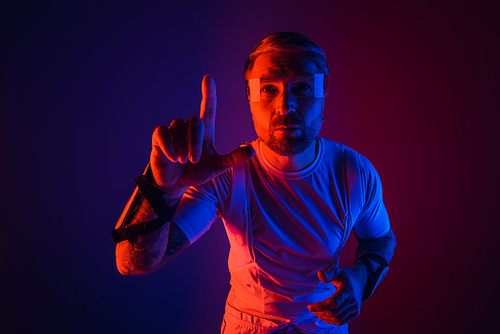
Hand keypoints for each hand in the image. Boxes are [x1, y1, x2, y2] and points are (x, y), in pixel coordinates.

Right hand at [150, 74, 254, 199]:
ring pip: (177, 125)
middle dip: (195, 141)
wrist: (176, 184)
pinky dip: (168, 146)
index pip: (208, 108)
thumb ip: (233, 159)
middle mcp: (189, 127)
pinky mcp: (159, 137)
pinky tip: (172, 158)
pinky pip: (162, 132)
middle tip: (194, 160)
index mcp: (205, 131)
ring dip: (181, 145)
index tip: (208, 78)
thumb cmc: (197, 172)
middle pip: (194, 121)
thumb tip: (252, 151)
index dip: (208, 93)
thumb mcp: (217, 167)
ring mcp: (173, 131)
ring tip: (181, 160)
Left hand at [307, 265, 366, 325]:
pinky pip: (342, 321)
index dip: (321, 306)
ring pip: (337, 319)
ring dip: (325, 318)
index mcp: (347, 290)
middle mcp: (352, 301)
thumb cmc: (347, 276)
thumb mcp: (338, 271)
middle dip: (320, 312)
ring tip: (317, 313)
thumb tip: (320, 274)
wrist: (362, 281)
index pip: (333, 302)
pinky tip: (325, 317)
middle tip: (312, 309)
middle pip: (334, 312)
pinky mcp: (355, 313)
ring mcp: (355, 308)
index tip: (311, 306)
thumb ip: (328, 274)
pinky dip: (332, 321)